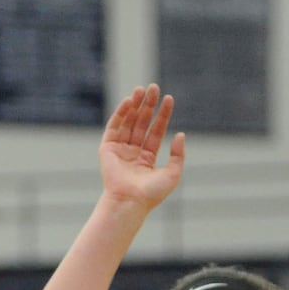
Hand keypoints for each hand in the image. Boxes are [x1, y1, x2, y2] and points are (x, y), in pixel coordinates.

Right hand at [98, 84, 185, 210]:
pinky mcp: (107, 149)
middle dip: (148, 105)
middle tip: (154, 87)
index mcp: (146, 158)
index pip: (156, 131)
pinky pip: (114, 127)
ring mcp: (119, 150)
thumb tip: (181, 134)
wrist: (129, 202)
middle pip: (141, 123)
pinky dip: (121, 113)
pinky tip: (130, 101)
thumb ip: (178, 155)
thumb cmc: (151, 194)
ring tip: (142, 89)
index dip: (162, 115)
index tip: (169, 99)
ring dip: (135, 105)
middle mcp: (132, 152)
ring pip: (128, 122)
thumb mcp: (173, 174)